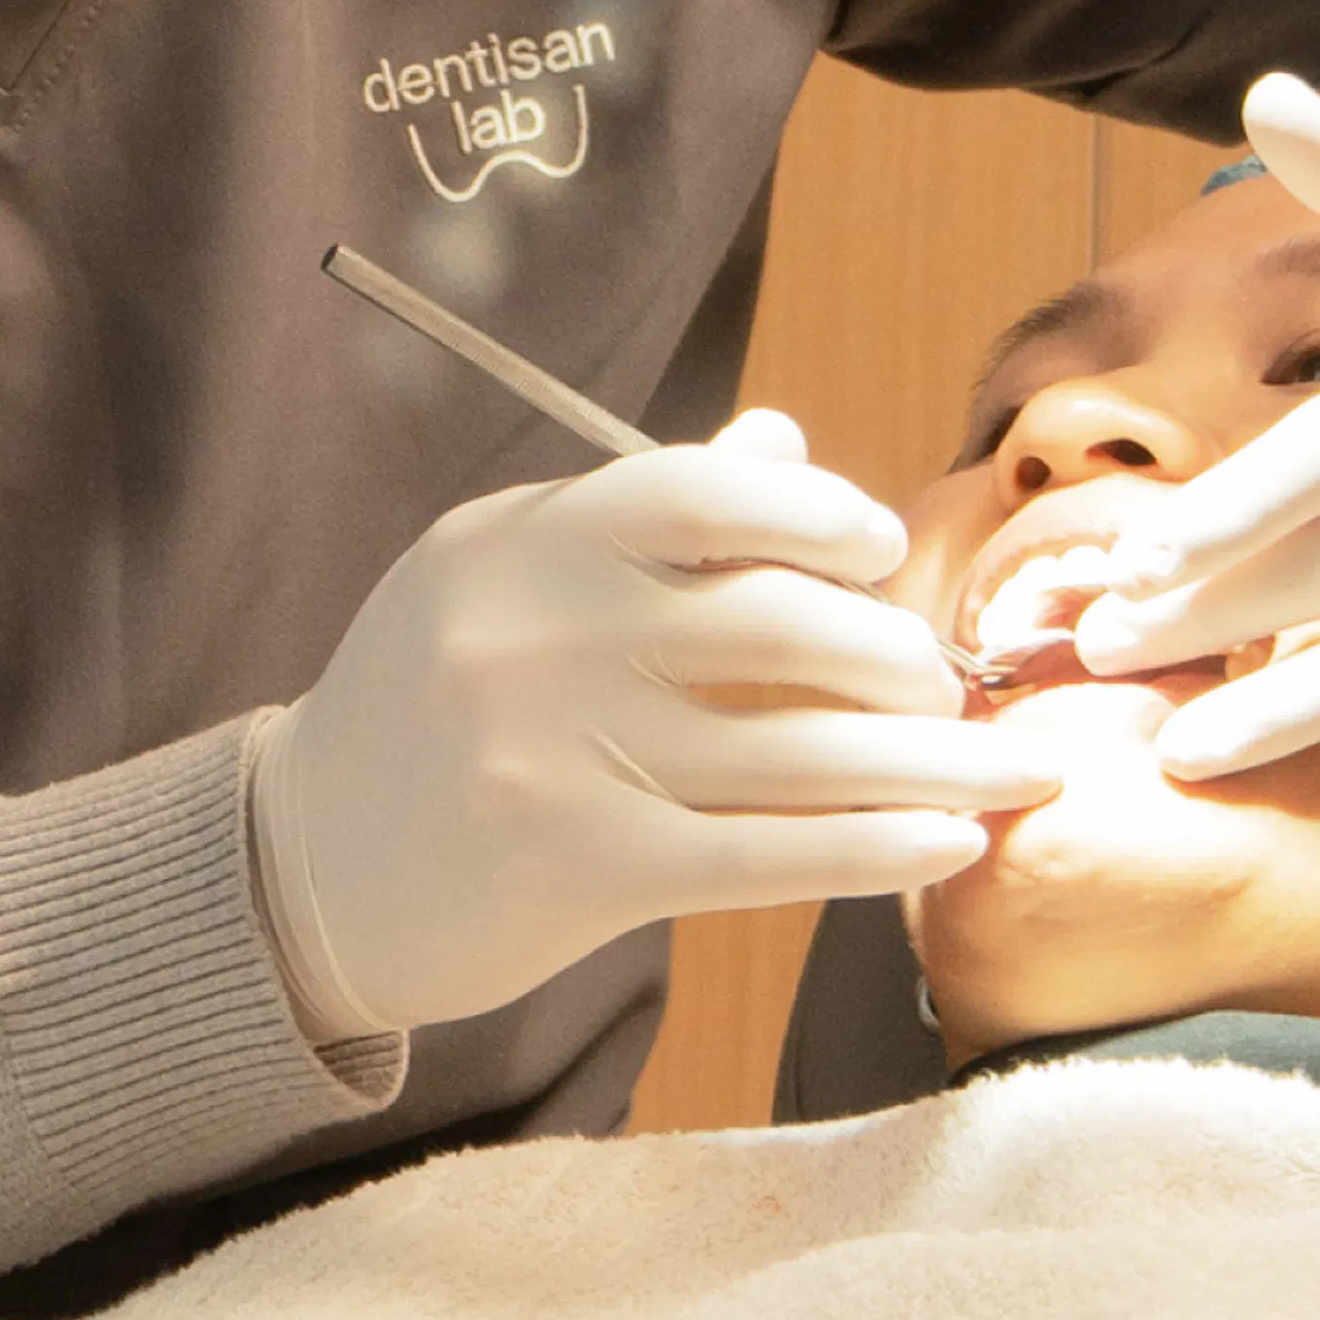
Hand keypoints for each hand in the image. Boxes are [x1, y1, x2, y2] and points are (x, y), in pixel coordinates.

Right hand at [251, 410, 1063, 1037]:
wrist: (305, 860)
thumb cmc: (433, 700)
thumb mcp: (505, 571)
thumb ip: (642, 515)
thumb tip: (788, 448)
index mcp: (528, 541)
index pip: (701, 495)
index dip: (819, 515)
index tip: (880, 550)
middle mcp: (540, 635)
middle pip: (774, 625)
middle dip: (894, 654)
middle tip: (942, 682)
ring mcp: (558, 756)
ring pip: (796, 754)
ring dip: (932, 765)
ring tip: (1014, 770)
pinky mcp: (581, 871)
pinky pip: (768, 856)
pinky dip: (878, 851)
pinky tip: (950, 844)